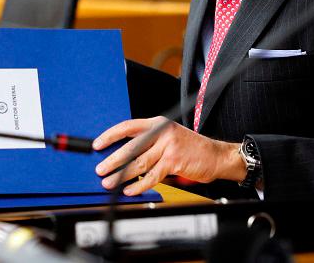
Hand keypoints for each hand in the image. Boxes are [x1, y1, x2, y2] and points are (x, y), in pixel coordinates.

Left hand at [93, 116, 243, 195]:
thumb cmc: (189, 148)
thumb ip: (148, 142)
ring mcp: (168, 146)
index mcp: (157, 123)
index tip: (97, 145)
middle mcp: (161, 132)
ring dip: (121, 175)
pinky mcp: (174, 162)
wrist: (216, 155)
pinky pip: (151, 176)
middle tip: (100, 169)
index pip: (127, 127)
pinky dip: (139, 185)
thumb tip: (122, 155)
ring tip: (110, 183)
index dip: (110, 136)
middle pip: (130, 146)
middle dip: (112, 160)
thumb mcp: (167, 137)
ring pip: (139, 163)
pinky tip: (130, 190)